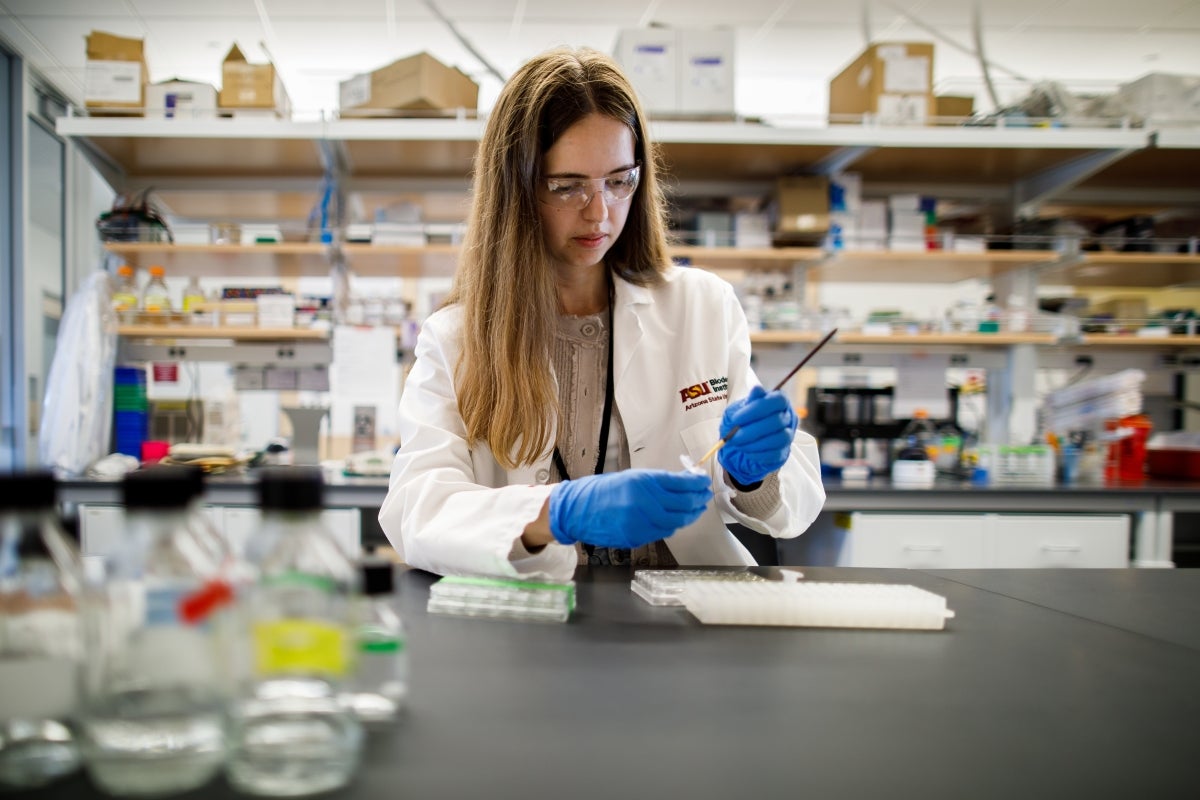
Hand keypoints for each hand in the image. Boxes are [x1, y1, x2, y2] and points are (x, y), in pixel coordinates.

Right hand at [548, 469, 712, 548]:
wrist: (578, 509)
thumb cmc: (604, 490)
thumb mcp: (632, 478)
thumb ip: (658, 482)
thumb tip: (685, 483)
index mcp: (643, 482)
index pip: (681, 483)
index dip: (697, 483)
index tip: (704, 481)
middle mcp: (644, 502)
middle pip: (684, 504)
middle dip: (699, 499)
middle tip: (704, 496)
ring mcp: (641, 522)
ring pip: (677, 521)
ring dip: (690, 515)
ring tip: (695, 509)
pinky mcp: (637, 536)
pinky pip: (663, 532)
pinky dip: (673, 525)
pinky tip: (677, 520)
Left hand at [718, 385, 796, 485]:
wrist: (743, 440)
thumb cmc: (744, 420)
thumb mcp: (742, 407)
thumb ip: (750, 400)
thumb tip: (757, 389)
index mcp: (779, 401)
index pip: (777, 401)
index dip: (757, 409)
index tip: (736, 418)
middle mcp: (787, 417)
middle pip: (777, 421)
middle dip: (752, 430)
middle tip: (733, 436)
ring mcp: (788, 435)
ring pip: (778, 439)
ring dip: (754, 443)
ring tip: (738, 444)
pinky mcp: (783, 451)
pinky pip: (775, 454)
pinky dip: (758, 453)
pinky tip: (745, 451)